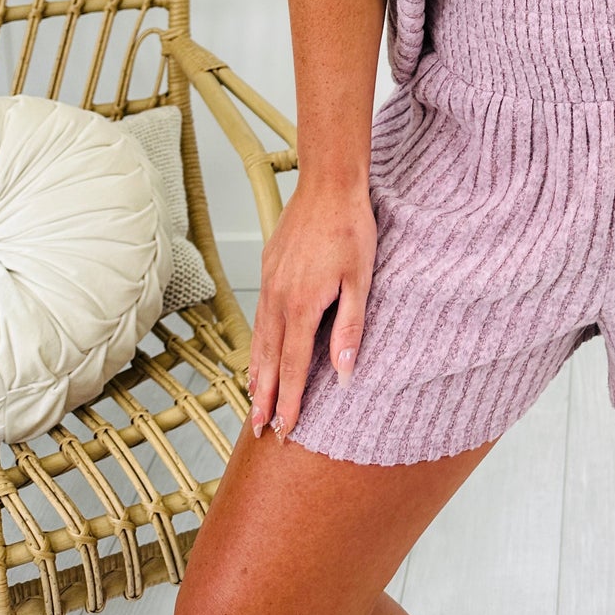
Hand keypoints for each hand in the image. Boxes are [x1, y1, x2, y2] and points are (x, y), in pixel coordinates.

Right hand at [246, 180, 377, 442]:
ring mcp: (270, 283)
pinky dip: (257, 344)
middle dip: (264, 397)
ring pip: (259, 340)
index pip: (294, 367)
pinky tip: (260, 352)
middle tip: (259, 429)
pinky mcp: (269, 270)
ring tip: (253, 401)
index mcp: (302, 306)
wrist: (328, 184)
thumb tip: (343, 375)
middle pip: (269, 360)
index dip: (290, 401)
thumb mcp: (360, 281)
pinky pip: (259, 317)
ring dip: (256, 374)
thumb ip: (350, 330)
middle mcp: (278, 299)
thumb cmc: (351, 229)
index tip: (286, 430)